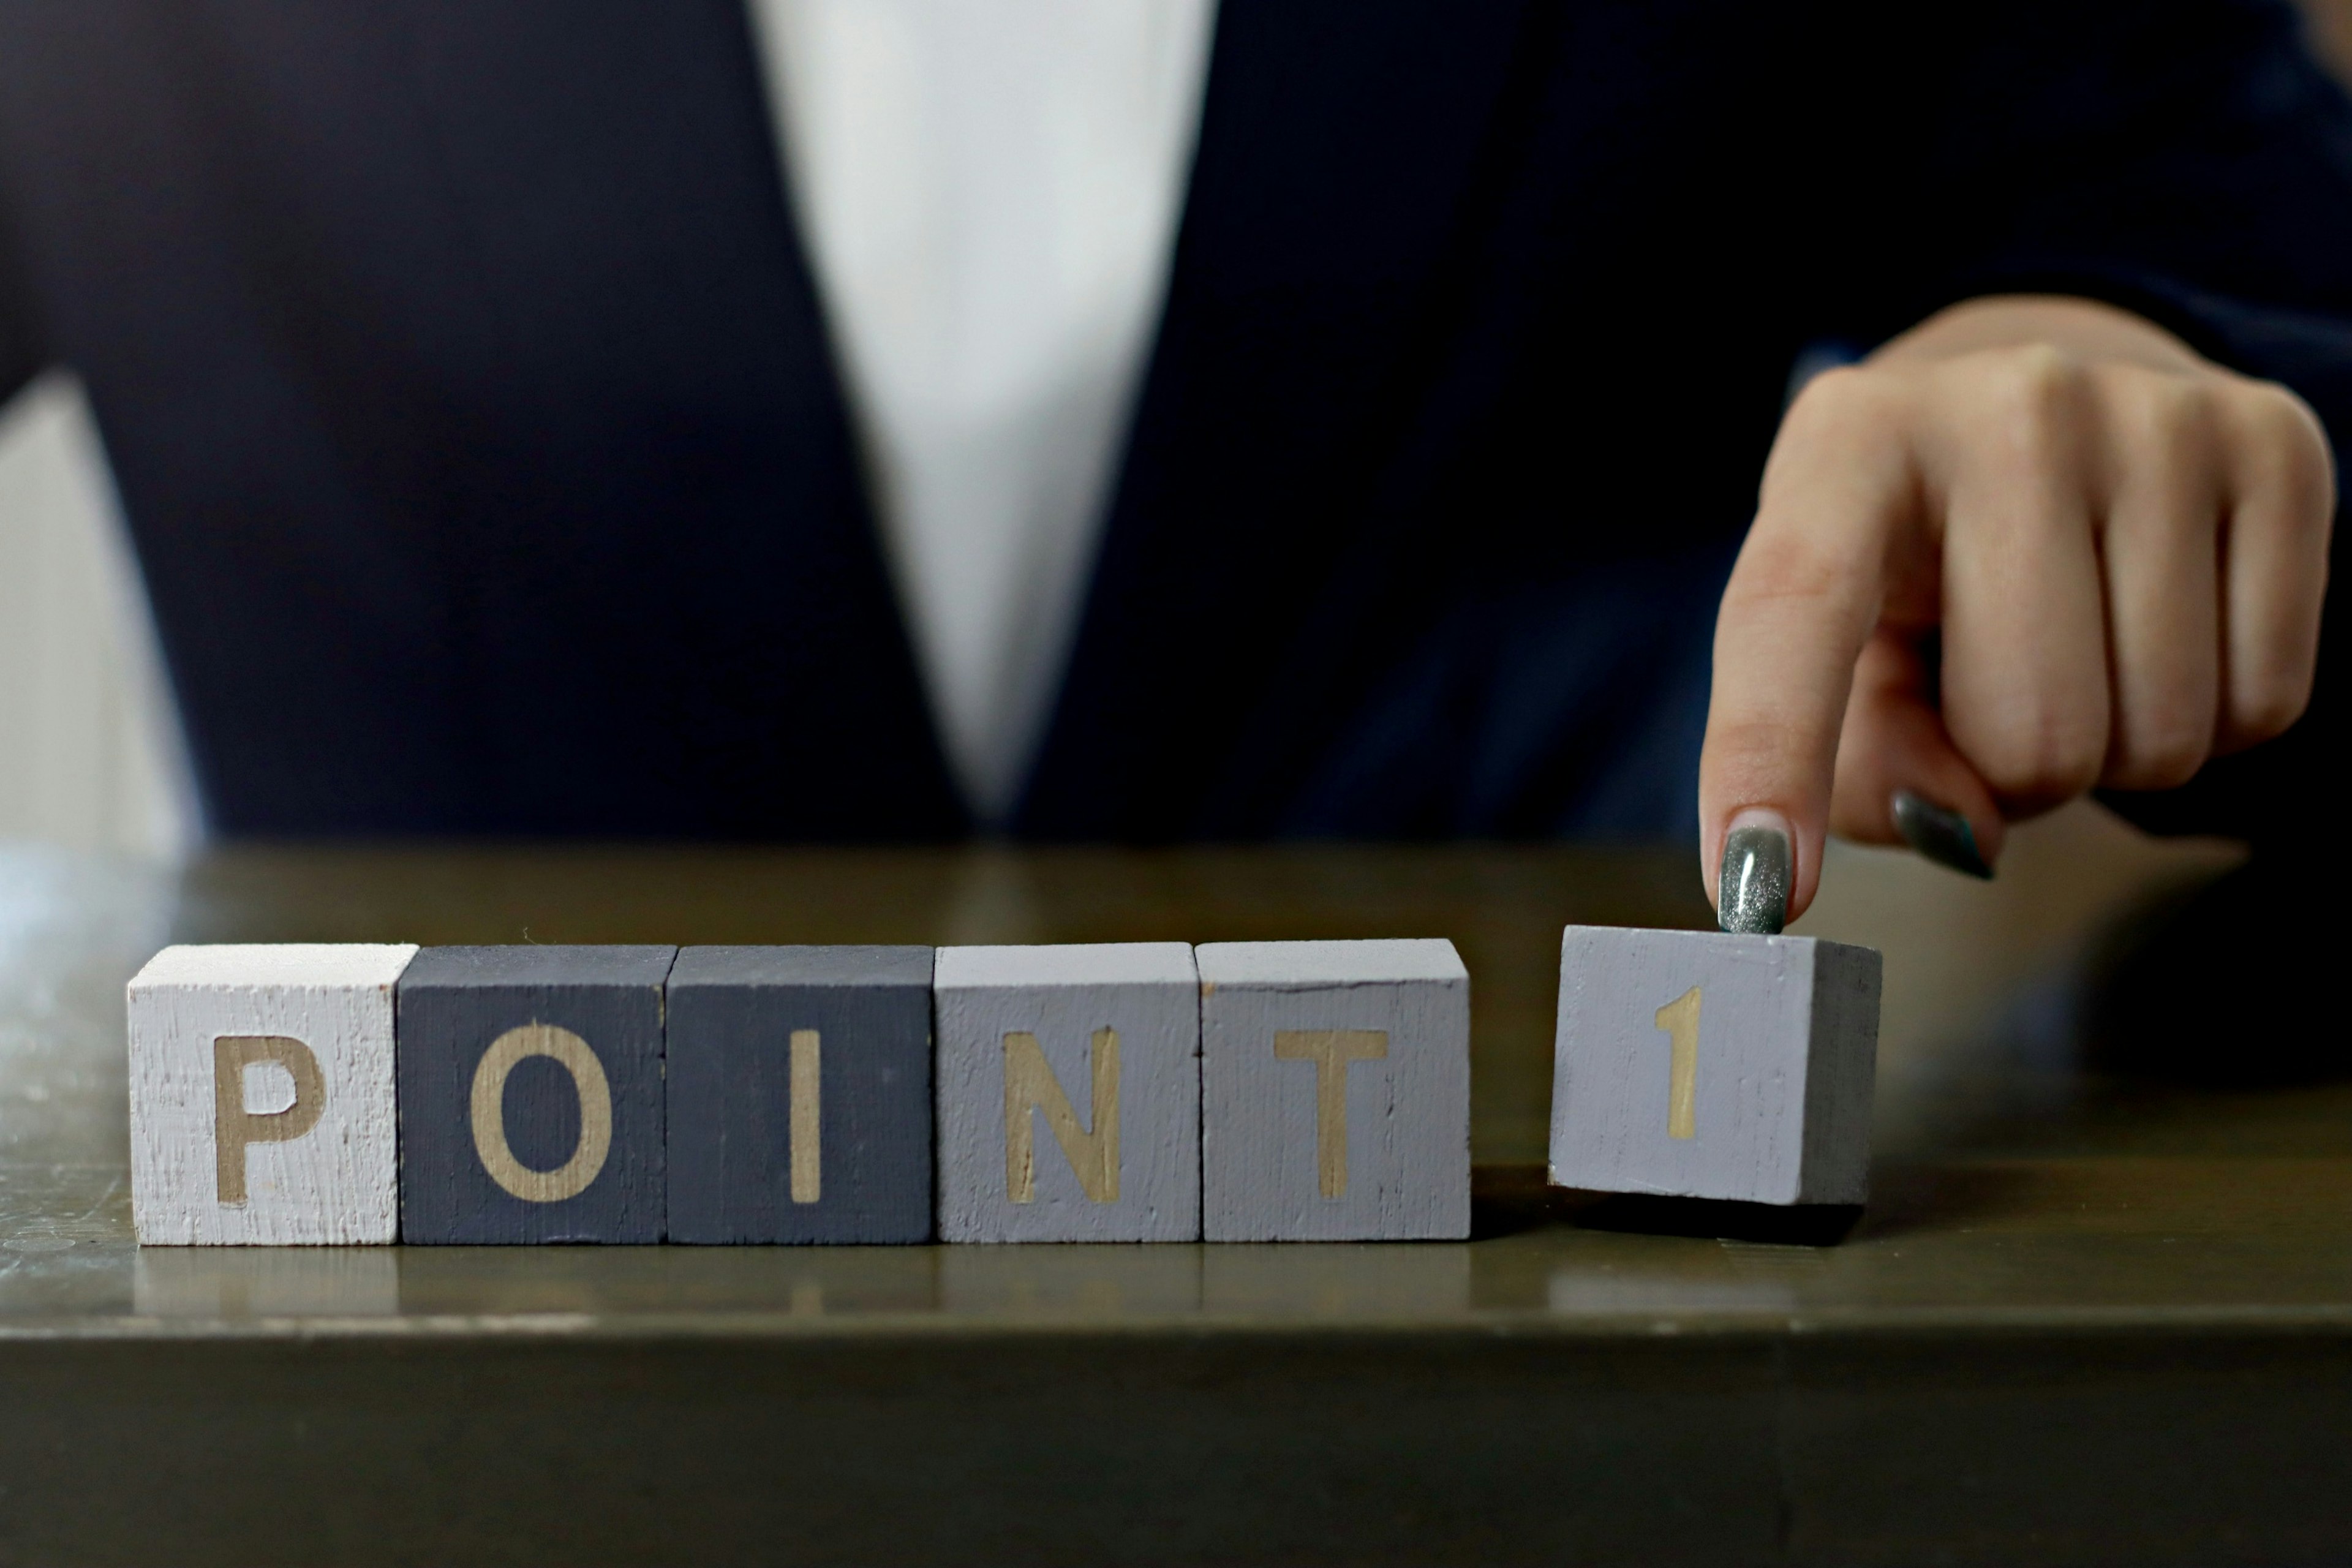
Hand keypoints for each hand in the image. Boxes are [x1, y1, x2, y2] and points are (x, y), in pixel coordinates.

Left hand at [1701, 295, 2333, 929]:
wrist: (2048, 413)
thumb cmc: (1914, 564)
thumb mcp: (1841, 654)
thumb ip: (1856, 767)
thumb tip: (1967, 825)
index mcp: (1847, 444)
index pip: (1793, 614)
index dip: (1771, 758)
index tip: (1753, 889)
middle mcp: (2006, 406)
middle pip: (2033, 737)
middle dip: (2012, 772)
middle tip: (1992, 686)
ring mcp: (2156, 416)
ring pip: (2156, 737)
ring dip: (2114, 749)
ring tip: (2074, 645)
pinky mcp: (2280, 445)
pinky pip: (2263, 703)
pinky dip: (2212, 718)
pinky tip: (2162, 625)